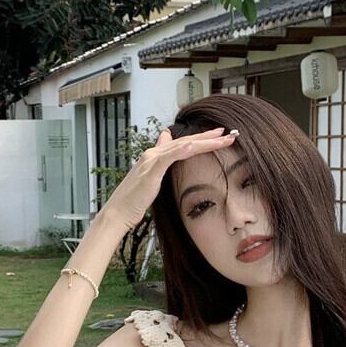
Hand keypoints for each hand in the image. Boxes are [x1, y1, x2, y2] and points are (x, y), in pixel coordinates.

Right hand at [101, 125, 236, 231]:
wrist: (118, 213)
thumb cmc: (133, 201)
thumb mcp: (150, 181)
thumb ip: (159, 165)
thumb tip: (164, 150)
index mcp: (155, 157)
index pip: (183, 145)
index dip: (201, 140)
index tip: (218, 137)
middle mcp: (153, 154)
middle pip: (186, 142)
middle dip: (208, 137)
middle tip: (228, 134)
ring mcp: (151, 161)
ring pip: (182, 147)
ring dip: (203, 141)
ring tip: (221, 138)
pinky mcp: (150, 171)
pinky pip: (168, 157)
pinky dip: (181, 150)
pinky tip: (193, 145)